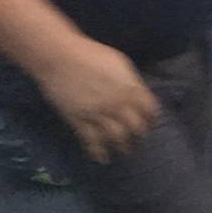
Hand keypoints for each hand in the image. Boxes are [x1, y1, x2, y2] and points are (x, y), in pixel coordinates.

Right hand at [35, 37, 159, 163]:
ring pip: (116, 137)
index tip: (151, 123)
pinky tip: (102, 158)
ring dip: (122, 146)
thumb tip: (137, 93)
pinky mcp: (79, 120)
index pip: (149, 109)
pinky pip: (91, 140)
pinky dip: (98, 151)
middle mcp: (117, 105)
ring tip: (124, 151)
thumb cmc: (91, 54)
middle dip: (139, 135)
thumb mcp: (120, 64)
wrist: (60, 57)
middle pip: (135, 127)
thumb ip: (131, 82)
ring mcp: (98, 114)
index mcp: (130, 88)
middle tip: (139, 139)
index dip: (152, 118)